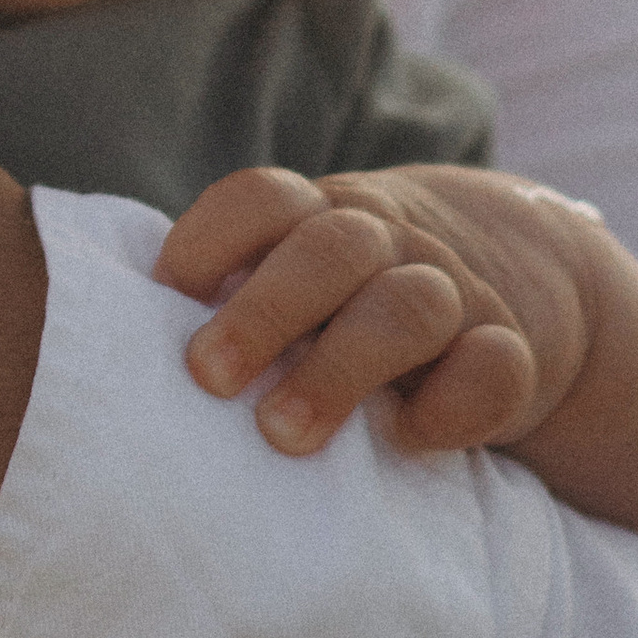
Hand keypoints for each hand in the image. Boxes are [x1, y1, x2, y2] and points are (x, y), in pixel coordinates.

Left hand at [160, 161, 602, 453]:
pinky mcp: (512, 353)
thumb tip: (125, 347)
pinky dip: (451, 405)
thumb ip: (232, 291)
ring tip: (282, 436)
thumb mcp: (298, 270)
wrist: (510, 275)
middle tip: (206, 379)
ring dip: (341, 369)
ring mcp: (456, 291)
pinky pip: (494, 367)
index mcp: (320, 213)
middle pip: (330, 248)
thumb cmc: (352, 295)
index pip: (263, 197)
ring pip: (410, 305)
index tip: (165, 297)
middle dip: (263, 312)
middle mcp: (388, 240)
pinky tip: (407, 439)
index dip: (209, 239)